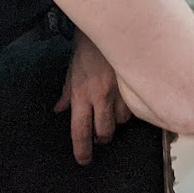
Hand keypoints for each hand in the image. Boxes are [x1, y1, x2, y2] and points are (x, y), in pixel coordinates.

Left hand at [53, 34, 130, 164]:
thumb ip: (66, 95)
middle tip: (100, 136)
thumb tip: (59, 110)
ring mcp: (119, 93)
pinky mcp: (133, 87)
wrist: (108, 32)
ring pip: (122, 122)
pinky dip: (129, 111)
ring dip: (117, 123)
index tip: (83, 160)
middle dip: (102, 138)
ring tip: (113, 117)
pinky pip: (133, 108)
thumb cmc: (86, 53)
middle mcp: (100, 98)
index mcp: (81, 96)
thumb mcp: (71, 74)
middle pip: (104, 131)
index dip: (82, 149)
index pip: (80, 130)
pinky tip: (125, 106)